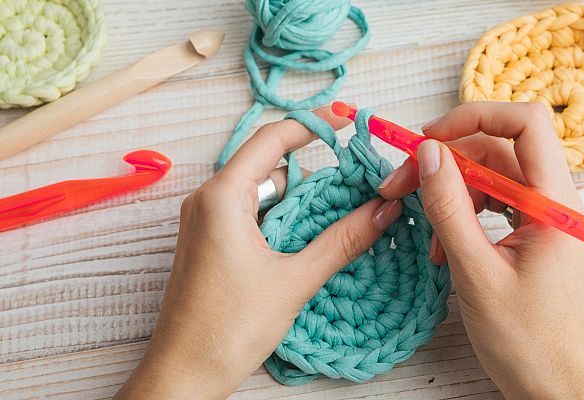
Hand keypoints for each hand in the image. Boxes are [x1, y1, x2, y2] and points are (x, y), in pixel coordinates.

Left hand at [114, 106, 403, 399]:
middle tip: (355, 185)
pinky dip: (282, 220)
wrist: (182, 375)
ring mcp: (205, 222)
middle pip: (270, 166)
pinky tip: (308, 241)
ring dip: (300, 202)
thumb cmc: (226, 330)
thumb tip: (384, 209)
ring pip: (263, 193)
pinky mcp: (210, 242)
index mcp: (222, 196)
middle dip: (313, 173)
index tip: (346, 122)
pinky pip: (251, 214)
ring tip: (339, 219)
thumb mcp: (294, 280)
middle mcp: (208, 200)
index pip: (272, 139)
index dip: (312, 125)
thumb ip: (342, 240)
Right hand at [379, 102, 583, 398]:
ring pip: (490, 179)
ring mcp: (544, 220)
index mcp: (555, 202)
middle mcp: (554, 202)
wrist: (558, 391)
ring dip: (450, 194)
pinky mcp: (532, 238)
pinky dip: (463, 217)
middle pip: (496, 151)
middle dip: (445, 162)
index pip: (525, 123)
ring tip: (423, 228)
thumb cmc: (529, 343)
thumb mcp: (476, 273)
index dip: (473, 116)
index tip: (427, 138)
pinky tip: (442, 246)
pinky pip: (493, 207)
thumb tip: (427, 153)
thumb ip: (450, 208)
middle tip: (398, 186)